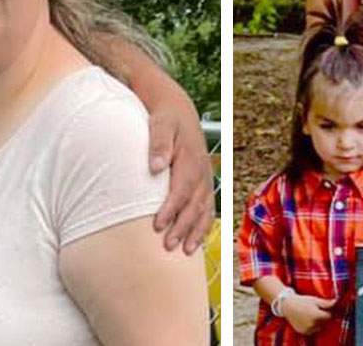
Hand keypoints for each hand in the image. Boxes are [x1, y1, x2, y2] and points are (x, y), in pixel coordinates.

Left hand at [146, 93, 212, 254]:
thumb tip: (155, 167)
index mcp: (190, 159)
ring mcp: (205, 179)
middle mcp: (201, 171)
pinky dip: (202, 227)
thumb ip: (158, 144)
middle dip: (182, 227)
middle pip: (194, 205)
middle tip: (167, 245)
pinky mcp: (203, 184)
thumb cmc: (164, 119)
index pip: (181, 189)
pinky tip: (194, 243)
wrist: (178, 111)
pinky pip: (207, 209)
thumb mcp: (159, 124)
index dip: (171, 208)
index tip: (157, 225)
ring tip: (184, 251)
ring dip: (195, 232)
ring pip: (203, 210)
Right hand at [283, 294, 336, 334]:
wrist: (287, 305)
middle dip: (323, 318)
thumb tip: (336, 302)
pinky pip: (312, 331)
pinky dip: (312, 327)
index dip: (328, 312)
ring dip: (319, 323)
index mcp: (317, 316)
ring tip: (312, 315)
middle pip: (325, 323)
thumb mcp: (315, 300)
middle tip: (317, 310)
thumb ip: (326, 303)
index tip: (323, 308)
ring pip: (319, 328)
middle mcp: (313, 324)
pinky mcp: (303, 332)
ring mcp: (308, 329)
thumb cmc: (301, 301)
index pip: (330, 316)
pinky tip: (308, 320)